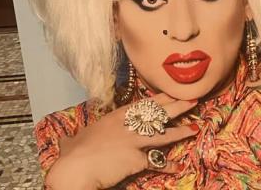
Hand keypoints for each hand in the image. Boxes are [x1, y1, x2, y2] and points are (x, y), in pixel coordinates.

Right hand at [45, 94, 198, 189]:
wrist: (75, 169)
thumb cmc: (72, 155)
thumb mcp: (74, 141)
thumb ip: (73, 139)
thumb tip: (64, 142)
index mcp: (116, 117)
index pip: (144, 103)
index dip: (162, 98)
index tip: (175, 92)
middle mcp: (129, 125)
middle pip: (159, 113)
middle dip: (178, 106)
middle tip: (194, 99)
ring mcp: (134, 141)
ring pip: (164, 134)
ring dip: (181, 131)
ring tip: (196, 128)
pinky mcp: (137, 159)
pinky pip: (157, 162)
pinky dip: (168, 166)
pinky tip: (178, 167)